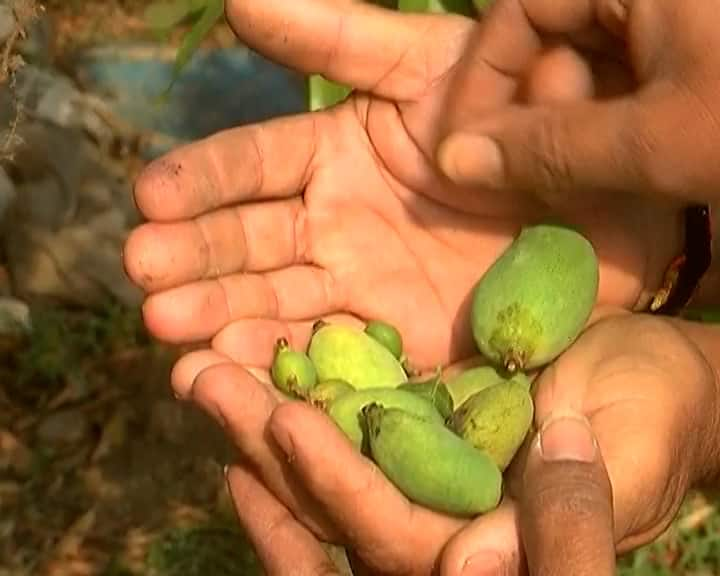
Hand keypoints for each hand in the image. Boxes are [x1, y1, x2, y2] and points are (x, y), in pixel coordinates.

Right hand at [123, 0, 681, 371]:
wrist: (606, 205)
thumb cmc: (522, 120)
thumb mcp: (433, 68)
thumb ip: (343, 39)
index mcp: (331, 155)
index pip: (251, 166)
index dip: (202, 180)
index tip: (151, 195)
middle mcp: (330, 225)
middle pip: (247, 242)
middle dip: (194, 258)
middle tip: (142, 273)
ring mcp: (356, 289)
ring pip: (273, 303)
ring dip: (218, 316)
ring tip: (167, 329)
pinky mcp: (392, 346)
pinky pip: (327, 358)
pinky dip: (278, 368)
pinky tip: (226, 374)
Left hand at [192, 313, 718, 574]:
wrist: (641, 372)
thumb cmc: (653, 411)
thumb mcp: (628, 451)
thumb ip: (570, 513)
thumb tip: (471, 568)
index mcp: (490, 546)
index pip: (398, 536)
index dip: (342, 487)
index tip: (287, 419)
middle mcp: (437, 525)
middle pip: (336, 509)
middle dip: (270, 449)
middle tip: (207, 381)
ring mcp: (414, 482)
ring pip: (320, 472)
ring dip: (259, 424)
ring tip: (204, 369)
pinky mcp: (406, 439)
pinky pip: (335, 437)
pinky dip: (289, 414)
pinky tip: (249, 377)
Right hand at [437, 0, 719, 207]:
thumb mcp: (655, 143)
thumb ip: (550, 149)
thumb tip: (454, 160)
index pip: (521, 7)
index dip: (483, 78)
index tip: (470, 147)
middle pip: (552, 39)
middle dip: (538, 111)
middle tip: (544, 173)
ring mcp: (675, 20)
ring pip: (588, 66)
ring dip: (574, 129)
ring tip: (597, 178)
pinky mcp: (694, 53)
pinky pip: (627, 81)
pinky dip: (612, 126)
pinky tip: (625, 167)